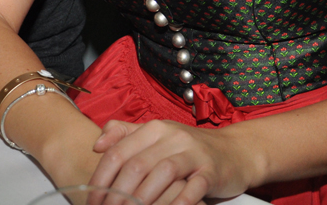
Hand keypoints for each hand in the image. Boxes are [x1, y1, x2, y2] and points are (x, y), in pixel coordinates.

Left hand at [89, 120, 254, 204]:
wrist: (235, 151)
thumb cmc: (189, 149)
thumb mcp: (157, 136)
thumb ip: (125, 135)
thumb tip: (97, 145)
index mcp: (154, 129)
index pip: (118, 153)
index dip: (101, 179)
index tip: (92, 201)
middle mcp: (172, 137)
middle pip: (137, 165)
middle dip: (117, 195)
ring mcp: (193, 153)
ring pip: (162, 174)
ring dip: (142, 200)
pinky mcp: (212, 170)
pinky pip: (193, 187)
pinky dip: (179, 202)